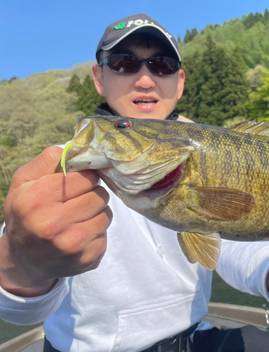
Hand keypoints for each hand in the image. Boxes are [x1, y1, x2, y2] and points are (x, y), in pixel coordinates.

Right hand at [0, 146, 111, 296]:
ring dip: (97, 213)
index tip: (77, 182)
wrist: (23, 260)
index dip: (84, 177)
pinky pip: (106, 235)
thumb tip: (75, 147)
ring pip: (107, 214)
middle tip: (78, 201)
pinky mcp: (87, 259)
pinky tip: (80, 235)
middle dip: (92, 195)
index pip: (85, 177)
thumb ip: (47, 161)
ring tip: (78, 218)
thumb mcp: (24, 183)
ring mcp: (71, 245)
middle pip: (100, 195)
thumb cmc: (26, 213)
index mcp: (36, 199)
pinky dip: (97, 233)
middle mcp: (53, 224)